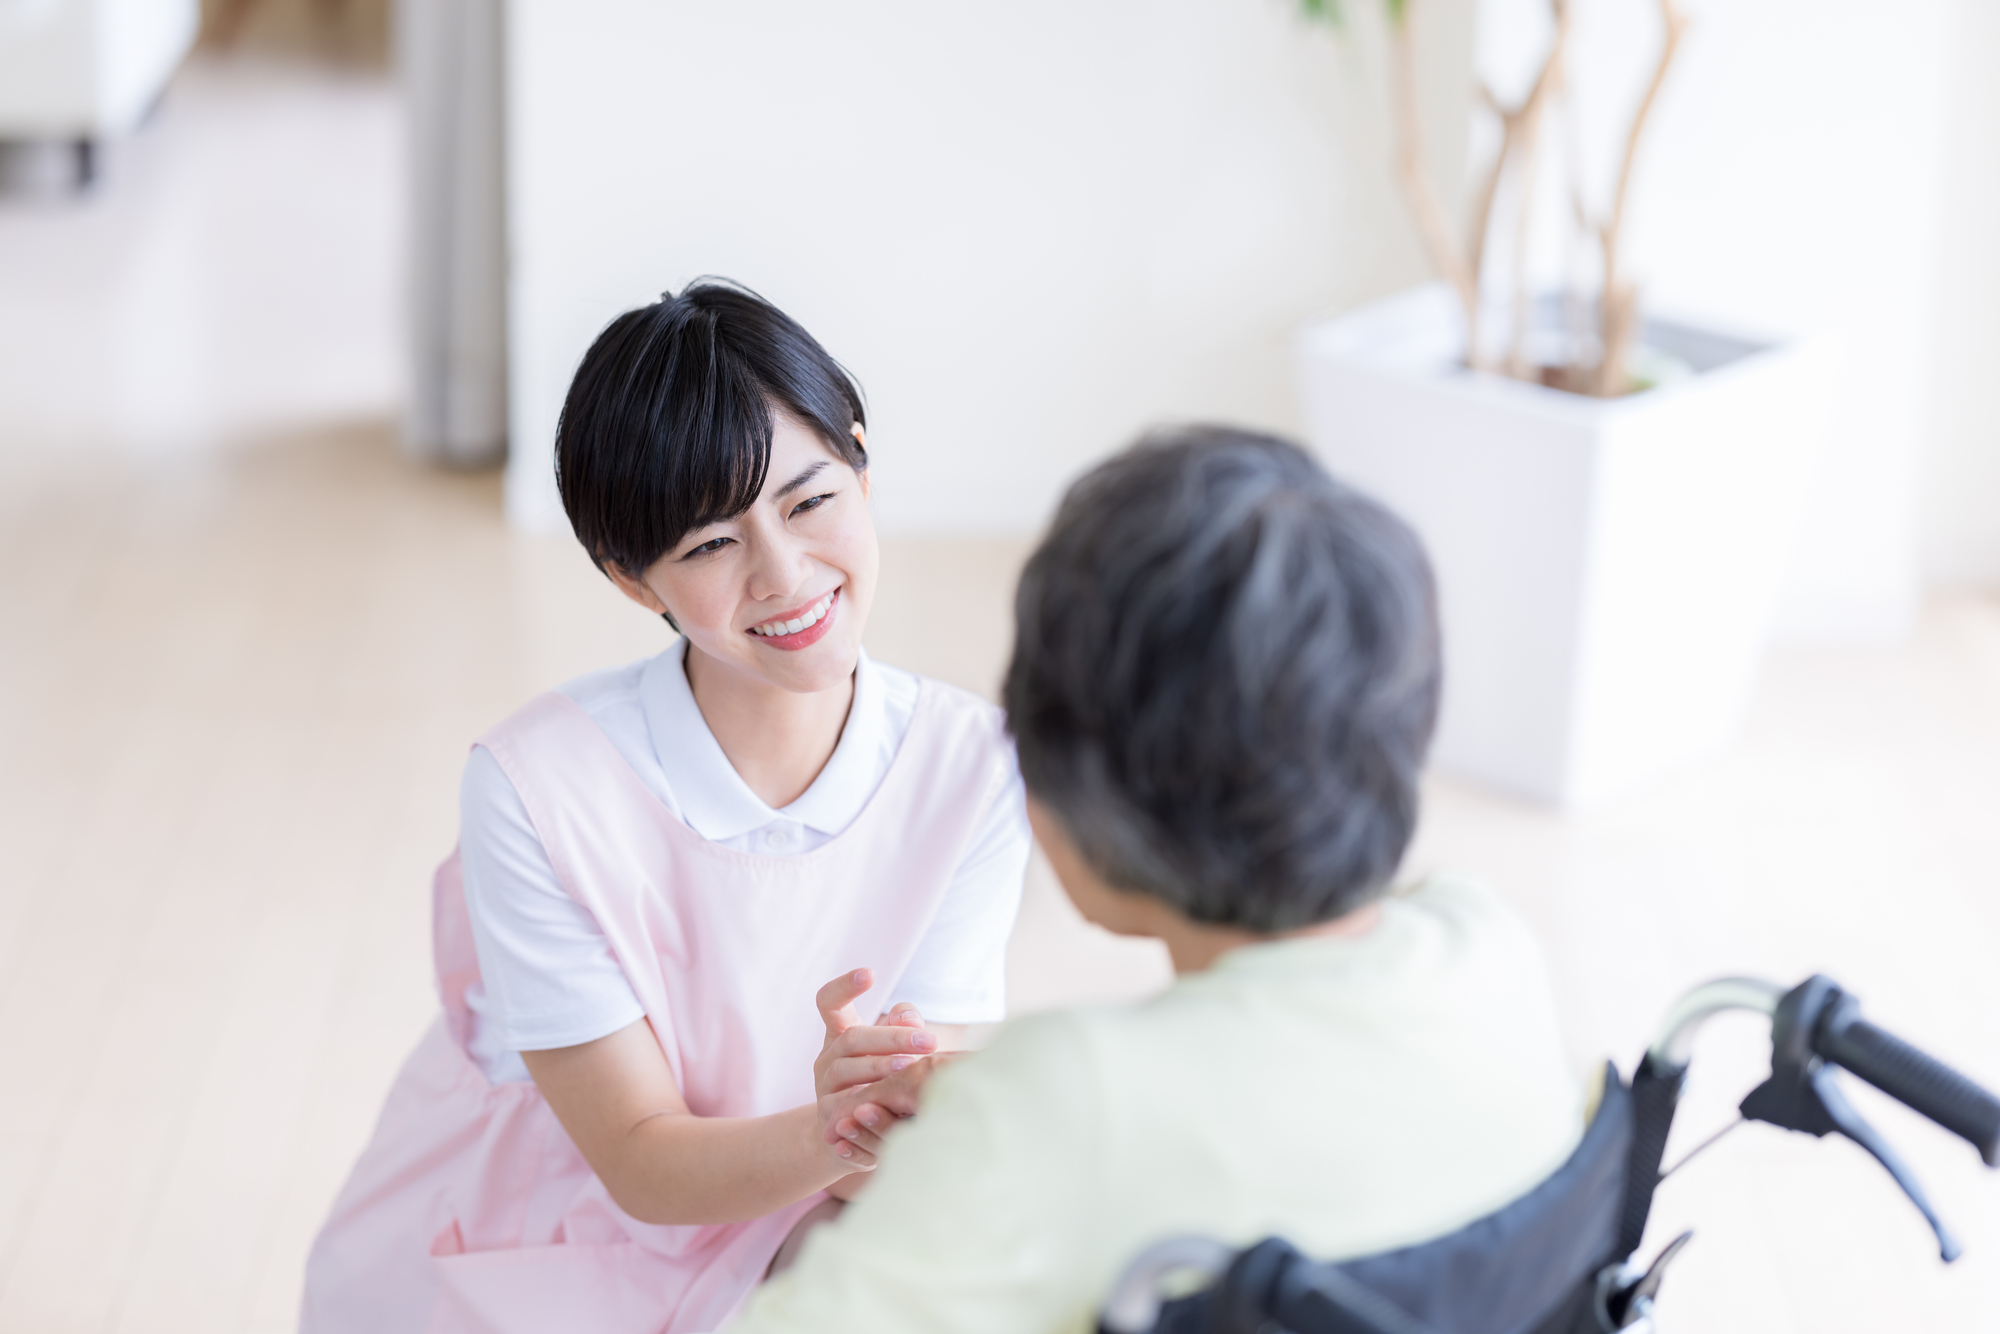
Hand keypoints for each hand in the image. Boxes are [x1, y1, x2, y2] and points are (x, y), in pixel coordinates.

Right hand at [812, 969, 937, 1168]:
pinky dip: (868, 1102)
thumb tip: (910, 1018)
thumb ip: (903, 1026)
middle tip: (927, 1041)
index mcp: (839, 1034)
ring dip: (880, 1066)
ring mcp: (824, 1087)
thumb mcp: (892, 1050)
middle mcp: (827, 1057)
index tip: (869, 974)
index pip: (830, 1002)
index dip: (844, 986)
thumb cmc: (880, 1080)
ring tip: (911, 1066)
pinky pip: (846, 1106)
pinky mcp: (829, 1117)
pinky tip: (893, 1103)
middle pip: (851, 1037)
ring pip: (847, 1069)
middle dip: (891, 1037)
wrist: (850, 1133)